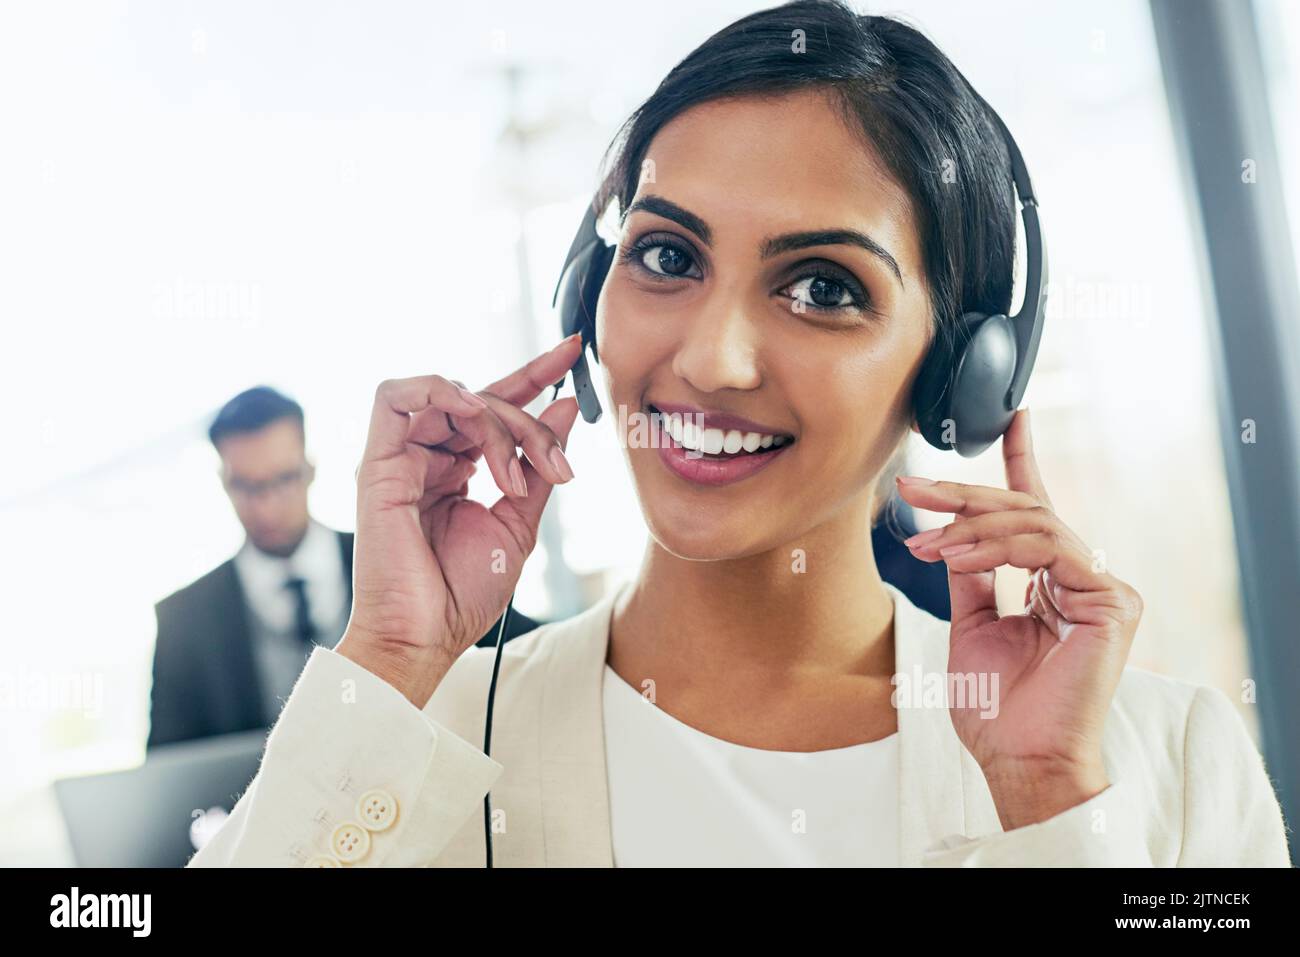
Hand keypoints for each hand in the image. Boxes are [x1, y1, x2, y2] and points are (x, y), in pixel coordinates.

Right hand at [336, 334, 584, 707]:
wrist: (424, 637)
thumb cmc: (462, 594)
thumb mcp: (518, 524)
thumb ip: (537, 465)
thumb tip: (564, 409)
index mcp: (456, 470)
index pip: (494, 406)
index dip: (533, 374)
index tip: (573, 350)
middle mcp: (426, 457)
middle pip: (482, 400)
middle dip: (528, 421)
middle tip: (556, 465)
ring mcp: (400, 458)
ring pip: (452, 396)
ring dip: (495, 421)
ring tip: (514, 471)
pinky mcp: (377, 462)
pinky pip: (395, 396)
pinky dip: (439, 391)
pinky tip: (471, 412)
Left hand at [895, 409, 1143, 828]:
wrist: (1018, 759)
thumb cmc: (997, 708)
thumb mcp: (972, 626)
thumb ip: (972, 577)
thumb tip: (954, 536)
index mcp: (1053, 582)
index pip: (1036, 512)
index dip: (1023, 462)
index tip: (1011, 418)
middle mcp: (1082, 578)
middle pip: (1023, 512)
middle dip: (962, 496)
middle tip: (910, 489)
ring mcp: (1102, 588)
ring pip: (1032, 524)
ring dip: (969, 527)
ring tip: (926, 541)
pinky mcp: (1111, 600)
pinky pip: (1048, 549)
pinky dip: (996, 547)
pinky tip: (959, 556)